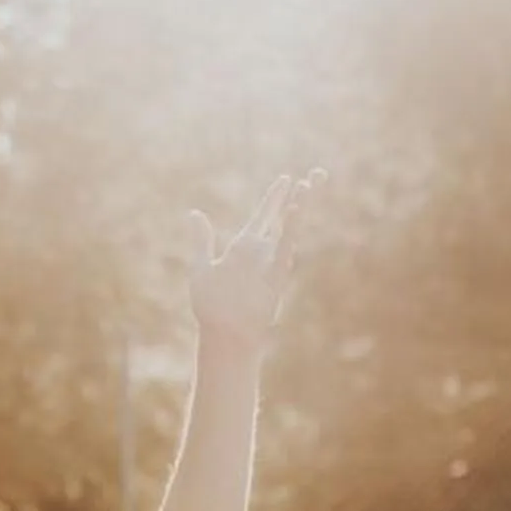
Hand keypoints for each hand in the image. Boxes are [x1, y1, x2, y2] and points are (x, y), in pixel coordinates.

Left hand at [185, 168, 323, 353]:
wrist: (223, 335)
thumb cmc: (212, 307)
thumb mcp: (201, 267)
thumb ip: (202, 240)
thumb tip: (194, 213)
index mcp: (245, 247)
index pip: (264, 216)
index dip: (275, 197)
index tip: (286, 179)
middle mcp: (261, 252)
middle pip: (282, 218)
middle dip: (297, 197)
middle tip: (315, 175)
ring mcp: (269, 264)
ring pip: (287, 231)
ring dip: (297, 209)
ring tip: (307, 186)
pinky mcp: (274, 277)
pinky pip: (283, 250)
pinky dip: (289, 232)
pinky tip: (294, 212)